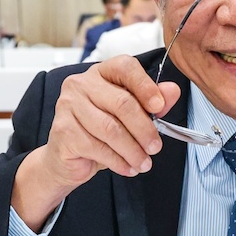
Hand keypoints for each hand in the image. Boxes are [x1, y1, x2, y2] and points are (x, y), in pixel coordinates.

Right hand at [12, 55, 180, 230]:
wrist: (67, 157)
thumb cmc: (99, 131)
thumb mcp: (130, 116)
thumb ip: (152, 102)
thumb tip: (172, 91)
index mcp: (101, 73)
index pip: (125, 67)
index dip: (145, 86)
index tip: (160, 106)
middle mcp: (81, 84)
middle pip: (122, 103)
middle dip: (144, 129)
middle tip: (155, 147)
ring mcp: (68, 106)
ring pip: (111, 129)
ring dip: (133, 150)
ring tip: (144, 162)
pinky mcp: (63, 131)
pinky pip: (98, 147)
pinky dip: (118, 161)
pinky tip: (128, 167)